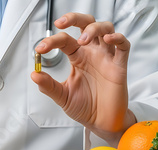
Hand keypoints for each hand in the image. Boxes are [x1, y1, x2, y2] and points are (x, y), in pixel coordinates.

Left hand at [31, 13, 135, 145]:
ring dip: (94, 28)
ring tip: (82, 39)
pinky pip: (123, 46)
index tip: (40, 48)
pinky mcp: (119, 66)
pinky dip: (117, 38)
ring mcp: (106, 57)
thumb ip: (48, 86)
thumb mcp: (62, 96)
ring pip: (105, 29)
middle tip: (61, 23)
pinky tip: (108, 40)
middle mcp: (92, 53)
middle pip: (86, 23)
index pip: (64, 40)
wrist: (101, 122)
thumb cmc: (85, 107)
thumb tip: (33, 74)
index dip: (51, 41)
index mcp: (77, 57)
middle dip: (74, 18)